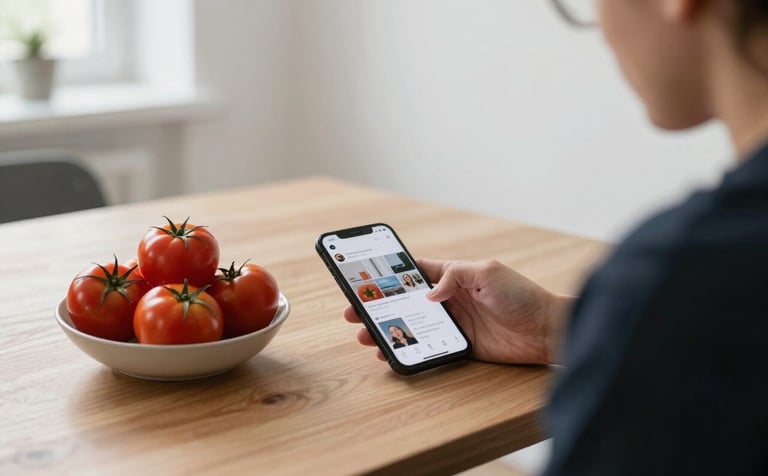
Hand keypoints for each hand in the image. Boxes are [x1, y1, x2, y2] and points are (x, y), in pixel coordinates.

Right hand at [343, 259, 571, 364]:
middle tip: (355, 312)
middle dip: (380, 306)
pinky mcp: (461, 345)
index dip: (391, 275)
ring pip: (413, 325)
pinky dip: (410, 349)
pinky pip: (429, 346)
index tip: (366, 279)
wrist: (546, 330)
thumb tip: (428, 294)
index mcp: (455, 275)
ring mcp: (454, 322)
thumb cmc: (522, 295)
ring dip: (389, 329)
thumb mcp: (488, 273)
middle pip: (407, 302)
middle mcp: (451, 298)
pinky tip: (392, 352)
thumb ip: (455, 276)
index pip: (416, 272)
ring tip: (367, 335)